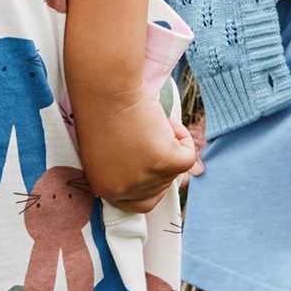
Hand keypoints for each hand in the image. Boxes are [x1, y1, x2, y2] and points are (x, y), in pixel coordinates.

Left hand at [69, 80, 201, 214]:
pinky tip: (164, 121)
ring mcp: (144, 178)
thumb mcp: (108, 150)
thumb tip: (161, 173)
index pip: (138, 204)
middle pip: (161, 187)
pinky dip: (182, 137)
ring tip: (148, 122)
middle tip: (150, 133)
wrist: (105, 86)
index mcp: (104, 188)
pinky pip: (188, 157)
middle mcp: (123, 190)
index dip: (151, 185)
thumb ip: (127, 169)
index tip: (155, 167)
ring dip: (169, 144)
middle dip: (162, 161)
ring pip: (175, 170)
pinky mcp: (163, 162)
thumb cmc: (102, 108)